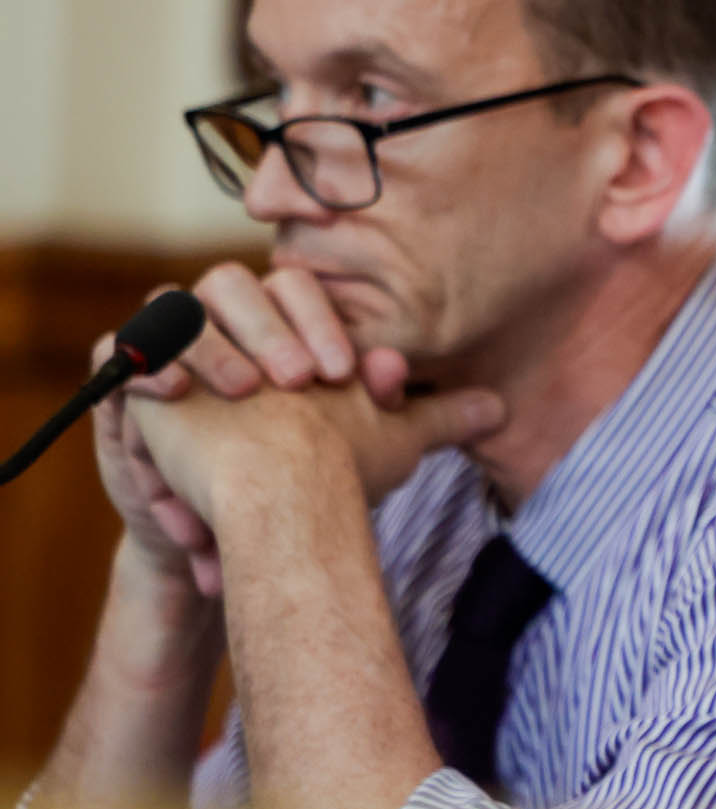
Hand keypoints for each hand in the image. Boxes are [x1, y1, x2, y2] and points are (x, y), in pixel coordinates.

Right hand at [101, 262, 444, 594]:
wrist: (253, 521)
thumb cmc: (324, 475)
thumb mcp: (385, 445)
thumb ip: (437, 419)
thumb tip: (502, 409)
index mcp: (287, 325)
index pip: (299, 290)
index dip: (323, 323)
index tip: (346, 375)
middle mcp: (229, 325)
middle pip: (234, 287)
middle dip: (267, 330)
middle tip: (294, 382)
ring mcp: (176, 347)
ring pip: (176, 309)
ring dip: (212, 347)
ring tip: (241, 395)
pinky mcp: (132, 380)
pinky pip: (120, 352)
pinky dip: (146, 366)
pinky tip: (177, 397)